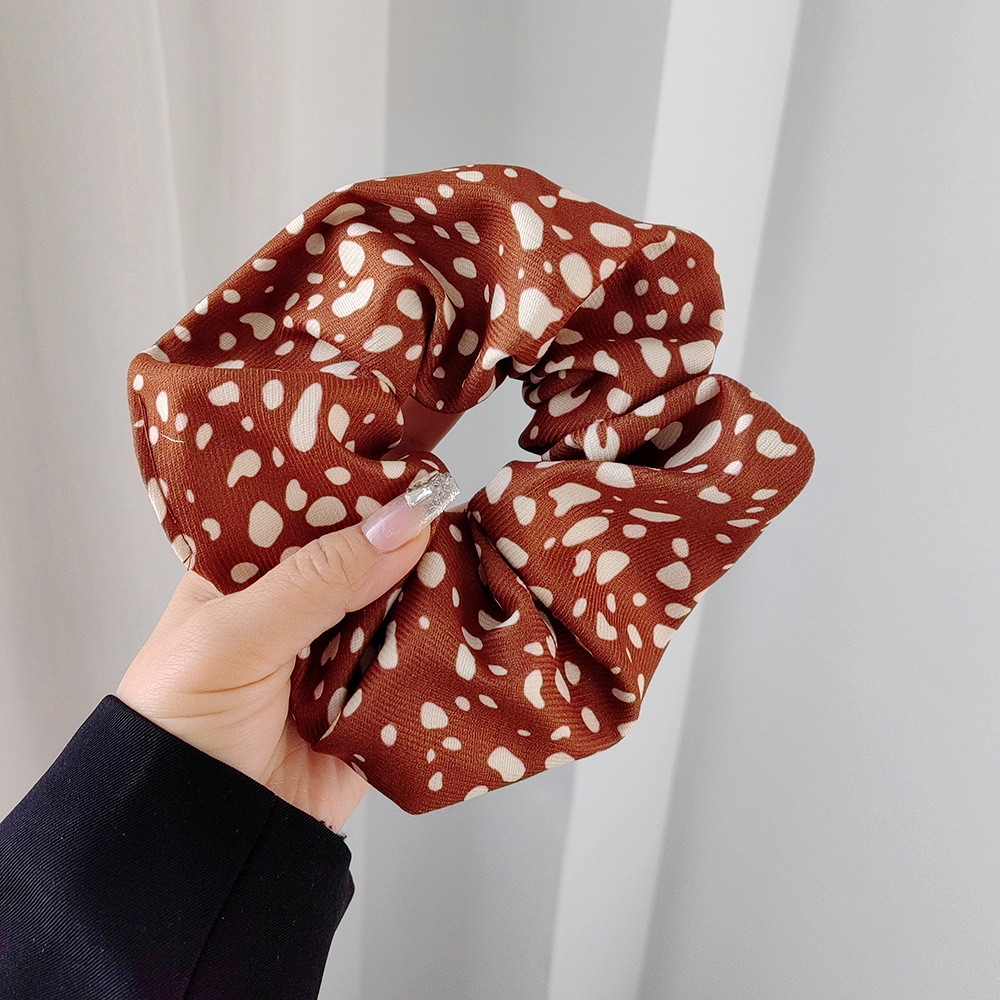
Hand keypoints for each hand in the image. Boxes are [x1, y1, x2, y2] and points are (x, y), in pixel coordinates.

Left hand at [116, 492, 435, 834]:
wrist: (199, 847)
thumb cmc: (180, 730)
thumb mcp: (234, 636)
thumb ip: (316, 580)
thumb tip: (403, 523)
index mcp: (247, 579)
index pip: (308, 517)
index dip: (355, 494)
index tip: (410, 469)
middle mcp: (297, 613)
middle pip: (364, 561)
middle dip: (403, 544)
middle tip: (454, 508)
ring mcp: (339, 659)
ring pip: (398, 610)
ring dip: (427, 596)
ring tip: (472, 556)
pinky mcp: (374, 705)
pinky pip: (417, 668)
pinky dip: (439, 651)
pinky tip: (468, 616)